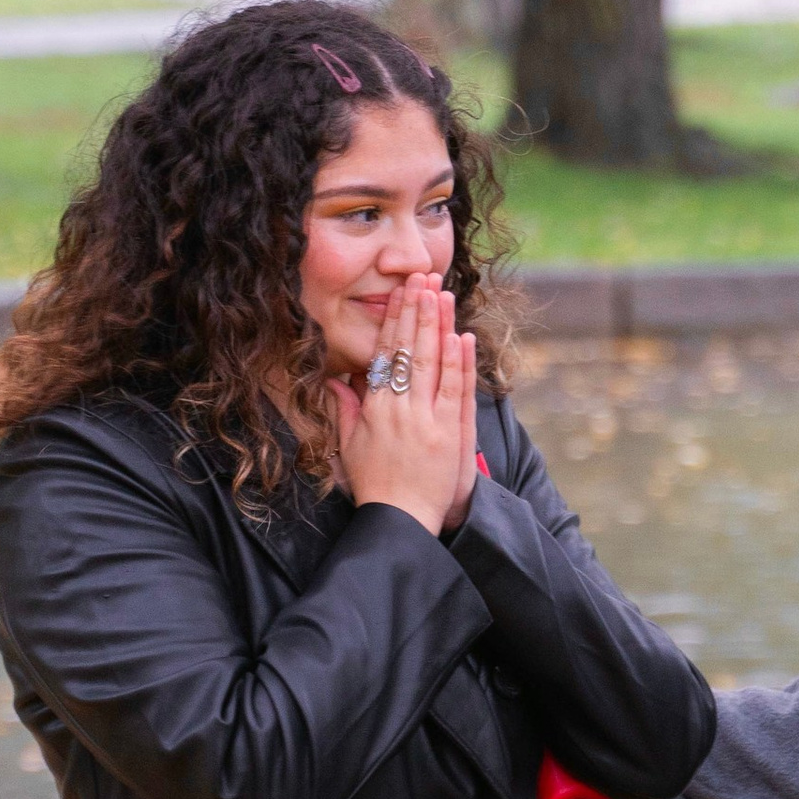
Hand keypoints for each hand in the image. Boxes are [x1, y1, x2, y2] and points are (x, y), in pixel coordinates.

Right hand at [338, 277, 476, 537]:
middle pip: (411, 350)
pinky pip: (456, 391)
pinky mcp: (450, 435)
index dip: (394, 321)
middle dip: (417, 310)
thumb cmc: (374, 486)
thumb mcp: (349, 447)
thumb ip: (344, 410)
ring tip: (443, 293)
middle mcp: (400, 410)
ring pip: (435, 364)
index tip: (400, 293)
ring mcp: (427, 421)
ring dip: (440, 325)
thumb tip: (337, 380)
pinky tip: (462, 336)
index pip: (386, 355)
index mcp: (375, 409)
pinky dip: (460, 363)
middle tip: (422, 277)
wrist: (400, 521)